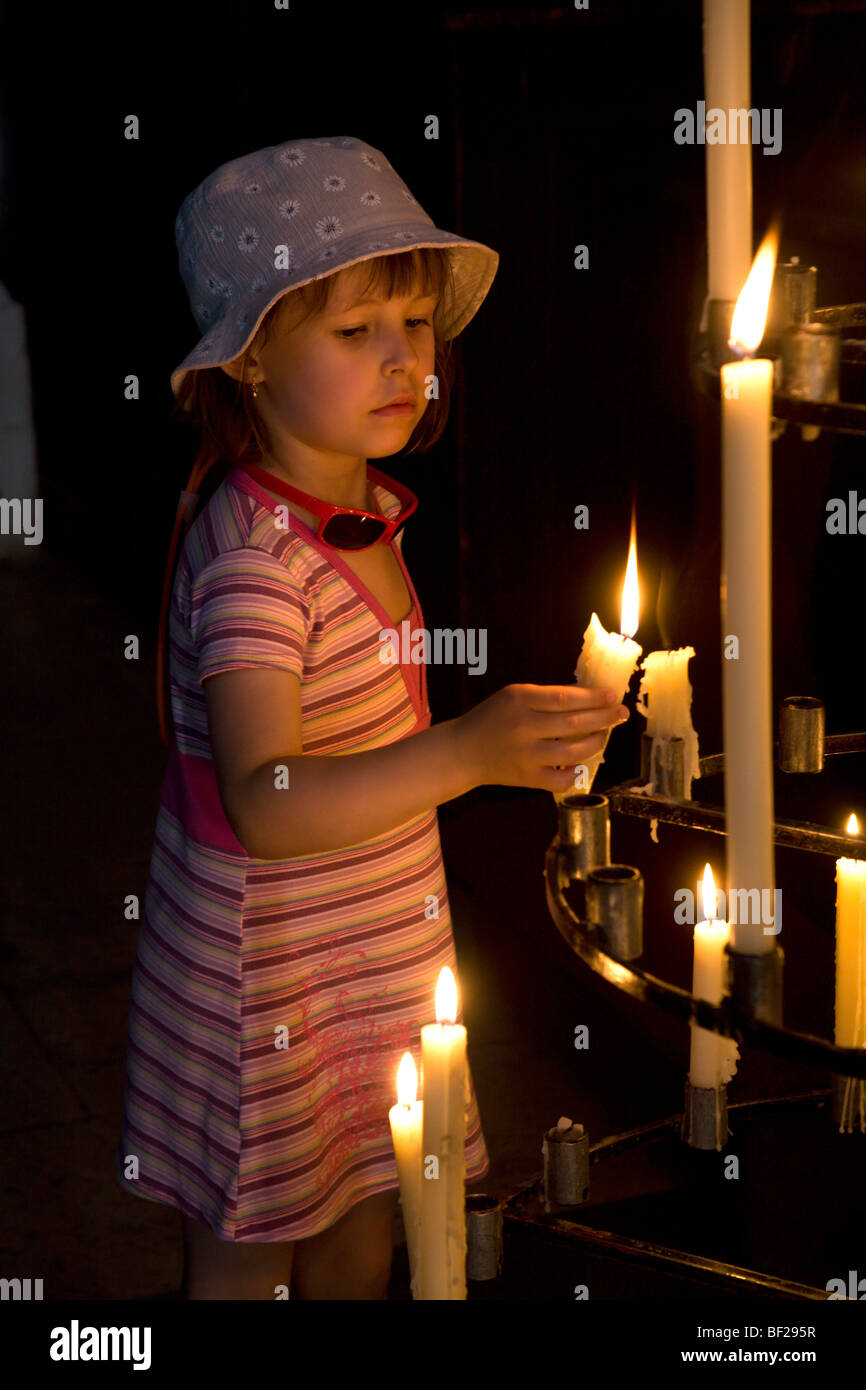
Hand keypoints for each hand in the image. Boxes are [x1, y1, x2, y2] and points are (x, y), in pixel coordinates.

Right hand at [454, 684, 628, 792]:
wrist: (463, 751)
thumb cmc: (493, 718)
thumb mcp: (514, 696)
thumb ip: (547, 697)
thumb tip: (590, 698)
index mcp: (520, 700)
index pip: (565, 698)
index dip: (593, 697)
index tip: (612, 695)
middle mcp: (523, 727)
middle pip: (573, 723)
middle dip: (603, 718)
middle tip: (621, 714)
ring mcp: (526, 756)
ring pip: (572, 752)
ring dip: (596, 743)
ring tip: (605, 734)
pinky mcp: (527, 778)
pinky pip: (561, 779)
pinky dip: (576, 773)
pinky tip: (582, 763)